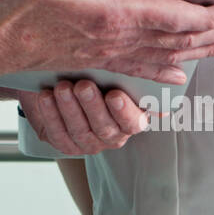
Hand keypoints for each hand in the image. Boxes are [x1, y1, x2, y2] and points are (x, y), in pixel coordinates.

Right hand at [0, 0, 213, 83]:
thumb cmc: (12, 3)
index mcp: (110, 15)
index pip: (173, 17)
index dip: (210, 16)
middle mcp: (114, 39)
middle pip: (179, 39)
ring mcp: (104, 54)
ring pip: (165, 55)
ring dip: (201, 51)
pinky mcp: (92, 61)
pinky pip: (140, 69)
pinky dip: (165, 70)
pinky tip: (179, 73)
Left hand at [20, 78, 150, 154]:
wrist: (59, 81)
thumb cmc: (93, 74)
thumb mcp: (112, 71)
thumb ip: (133, 73)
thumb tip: (167, 72)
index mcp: (131, 119)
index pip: (134, 122)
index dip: (125, 111)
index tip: (114, 94)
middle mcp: (111, 135)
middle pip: (104, 127)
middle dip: (93, 106)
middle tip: (83, 85)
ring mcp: (87, 142)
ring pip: (80, 130)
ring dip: (70, 108)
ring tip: (62, 87)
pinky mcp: (63, 143)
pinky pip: (57, 133)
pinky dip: (51, 114)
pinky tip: (46, 97)